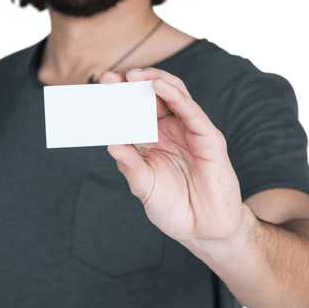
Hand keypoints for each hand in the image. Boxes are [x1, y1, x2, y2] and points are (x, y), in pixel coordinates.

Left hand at [99, 66, 243, 244]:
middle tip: (110, 78)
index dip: (119, 97)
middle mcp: (172, 131)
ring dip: (153, 80)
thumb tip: (111, 143)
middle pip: (152, 97)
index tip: (99, 87)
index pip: (135, 110)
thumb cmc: (175, 209)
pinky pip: (192, 112)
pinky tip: (159, 85)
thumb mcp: (144, 186)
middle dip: (132, 84)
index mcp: (153, 140)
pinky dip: (175, 95)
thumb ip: (129, 165)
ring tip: (133, 76)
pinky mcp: (208, 139)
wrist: (203, 231)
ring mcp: (191, 132)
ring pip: (174, 95)